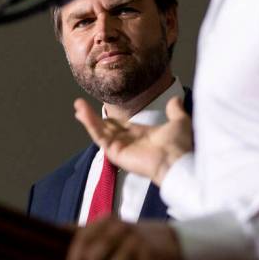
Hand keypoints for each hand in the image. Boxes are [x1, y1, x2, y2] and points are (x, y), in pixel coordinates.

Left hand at [65, 218, 181, 259]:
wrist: (170, 242)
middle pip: (94, 258)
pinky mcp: (151, 258)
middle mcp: (120, 228)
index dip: (73, 259)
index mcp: (106, 221)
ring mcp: (136, 242)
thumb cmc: (130, 241)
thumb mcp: (109, 231)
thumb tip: (55, 231)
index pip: (82, 238)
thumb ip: (85, 232)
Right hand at [74, 96, 192, 184]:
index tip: (100, 108)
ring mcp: (120, 148)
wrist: (178, 160)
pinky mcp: (115, 152)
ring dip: (88, 118)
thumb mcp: (179, 122)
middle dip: (93, 118)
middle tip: (80, 106)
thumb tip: (176, 99)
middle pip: (106, 127)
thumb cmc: (181, 146)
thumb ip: (175, 111)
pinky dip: (90, 123)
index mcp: (141, 135)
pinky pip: (99, 136)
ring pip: (100, 131)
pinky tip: (82, 112)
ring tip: (78, 104)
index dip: (110, 117)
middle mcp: (129, 142)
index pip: (121, 125)